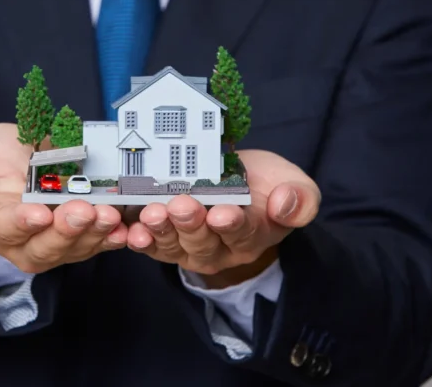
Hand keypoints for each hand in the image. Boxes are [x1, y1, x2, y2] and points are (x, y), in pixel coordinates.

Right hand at [0, 123, 127, 273]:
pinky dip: (112, 239)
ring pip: (73, 249)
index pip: (3, 227)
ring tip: (110, 215)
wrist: (18, 160)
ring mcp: (52, 244)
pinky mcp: (78, 240)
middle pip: (43, 248)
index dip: (21, 223)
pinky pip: (96, 244)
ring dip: (94, 234)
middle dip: (65, 231)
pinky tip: (126, 229)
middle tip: (84, 210)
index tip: (39, 213)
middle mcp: (21, 242)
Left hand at [126, 150, 320, 286]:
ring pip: (175, 244)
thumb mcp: (294, 185)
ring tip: (152, 214)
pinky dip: (141, 240)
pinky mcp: (168, 243)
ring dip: (162, 230)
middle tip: (181, 207)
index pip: (244, 232)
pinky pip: (153, 246)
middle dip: (191, 224)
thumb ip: (300, 199)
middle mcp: (221, 247)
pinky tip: (132, 232)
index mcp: (254, 234)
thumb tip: (284, 204)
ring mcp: (191, 247)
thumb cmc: (266, 184)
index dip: (233, 224)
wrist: (239, 185)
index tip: (222, 214)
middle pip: (204, 241)